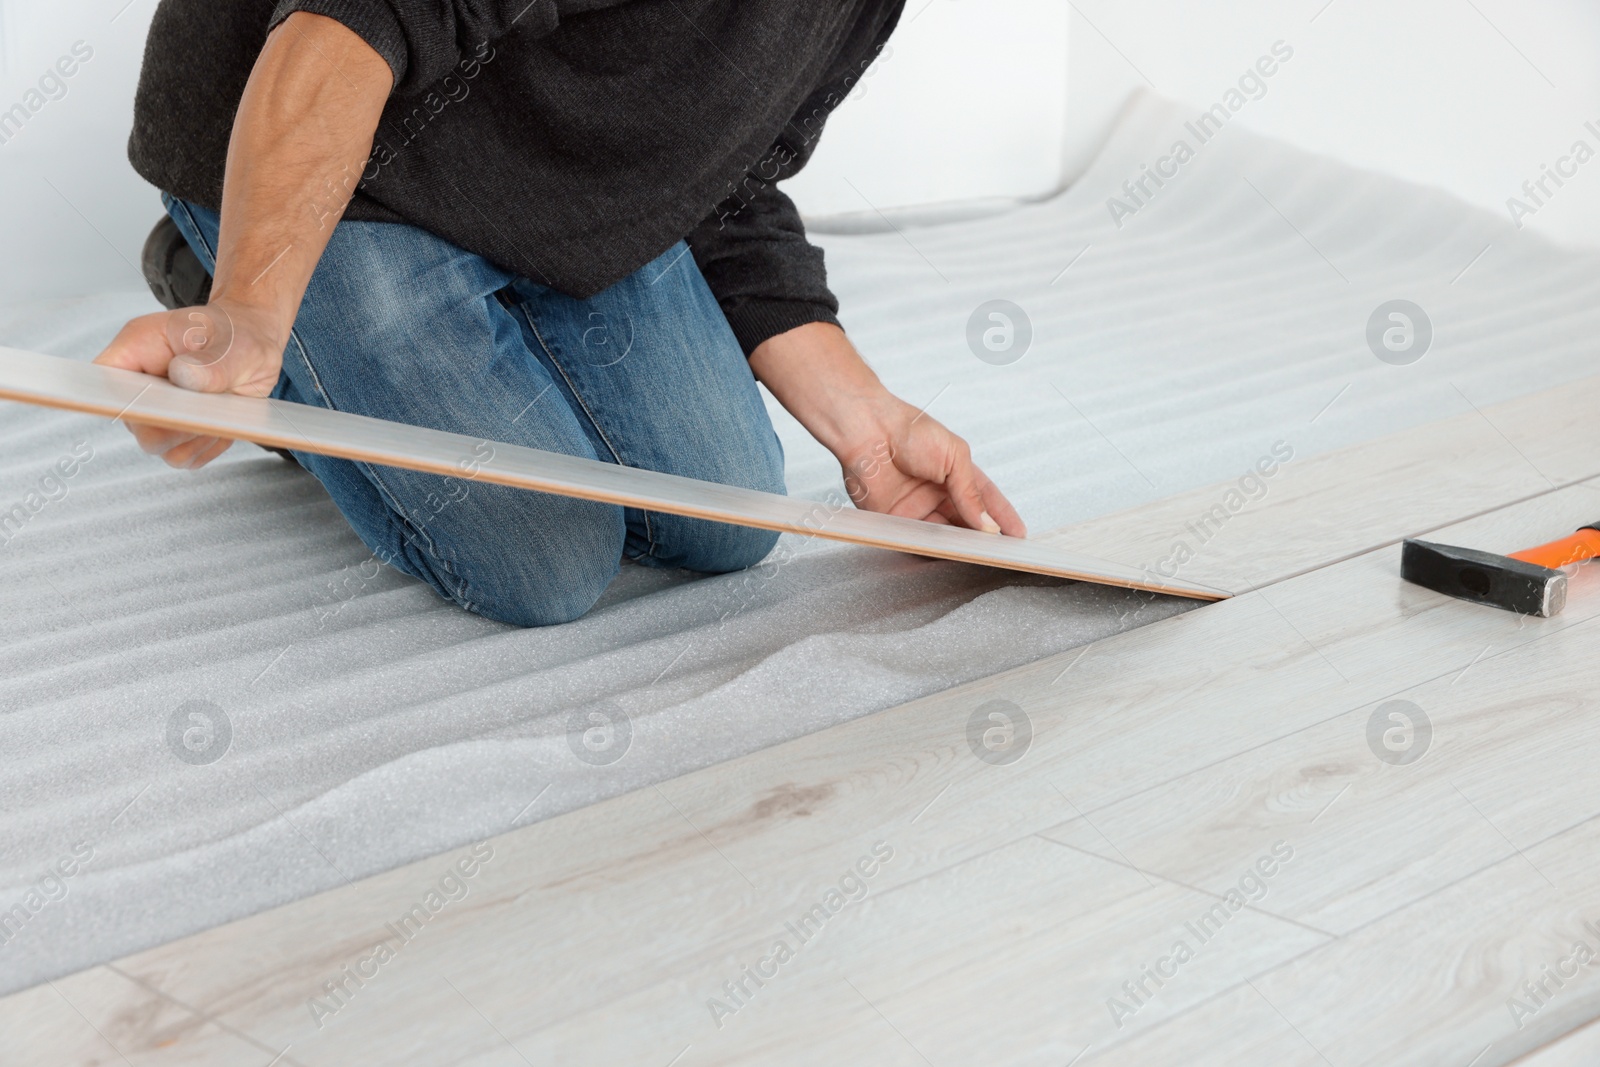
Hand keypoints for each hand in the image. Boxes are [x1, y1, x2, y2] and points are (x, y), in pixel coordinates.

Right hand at [92, 302, 285, 468]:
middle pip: (135, 424)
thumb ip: (211, 361)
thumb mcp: (233, 342)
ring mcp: (157, 412)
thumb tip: (185, 376)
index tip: (153, 411)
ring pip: (161, 447)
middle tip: (206, 416)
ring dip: (195, 440)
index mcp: (138, 348)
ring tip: (223, 416)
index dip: (117, 402)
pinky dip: (208, 447)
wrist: (252, 343)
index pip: (104, 381)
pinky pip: (186, 456)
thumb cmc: (235, 334)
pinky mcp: (179, 433)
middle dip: (171, 427)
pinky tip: (225, 427)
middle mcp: (141, 385)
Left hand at [748, 321, 1026, 537]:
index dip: (1003, 517)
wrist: (868, 430)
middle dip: (983, 539)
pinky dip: (930, 550)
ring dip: (959, 548)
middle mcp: (937, 494)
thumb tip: (987, 524)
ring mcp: (916, 509)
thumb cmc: (910, 430)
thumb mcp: (954, 457)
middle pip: (966, 524)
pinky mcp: (893, 521)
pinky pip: (915, 542)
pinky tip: (945, 555)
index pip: (985, 501)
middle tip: (1001, 553)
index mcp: (956, 474)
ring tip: (977, 558)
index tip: (1019, 535)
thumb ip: (971, 493)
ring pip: (943, 537)